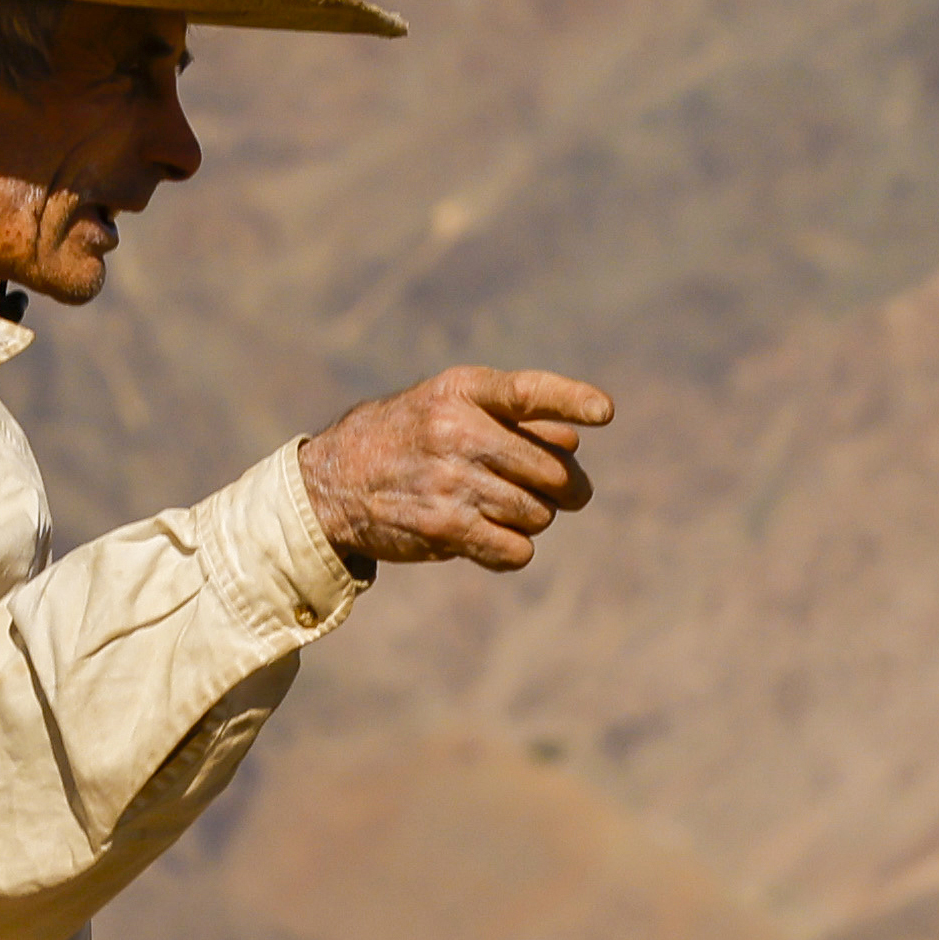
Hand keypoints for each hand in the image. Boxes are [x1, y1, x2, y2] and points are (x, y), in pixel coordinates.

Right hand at [297, 368, 614, 572]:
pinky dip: (514, 548)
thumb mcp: (447, 403)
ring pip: (540, 514)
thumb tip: (573, 443)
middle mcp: (455, 431)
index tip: (604, 412)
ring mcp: (450, 482)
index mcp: (461, 390)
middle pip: (552, 469)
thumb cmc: (408, 438)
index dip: (571, 400)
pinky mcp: (444, 528)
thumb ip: (509, 415)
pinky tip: (490, 536)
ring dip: (534, 517)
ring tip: (500, 506)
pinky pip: (516, 549)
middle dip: (564, 487)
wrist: (333, 482)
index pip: (528, 392)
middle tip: (554, 490)